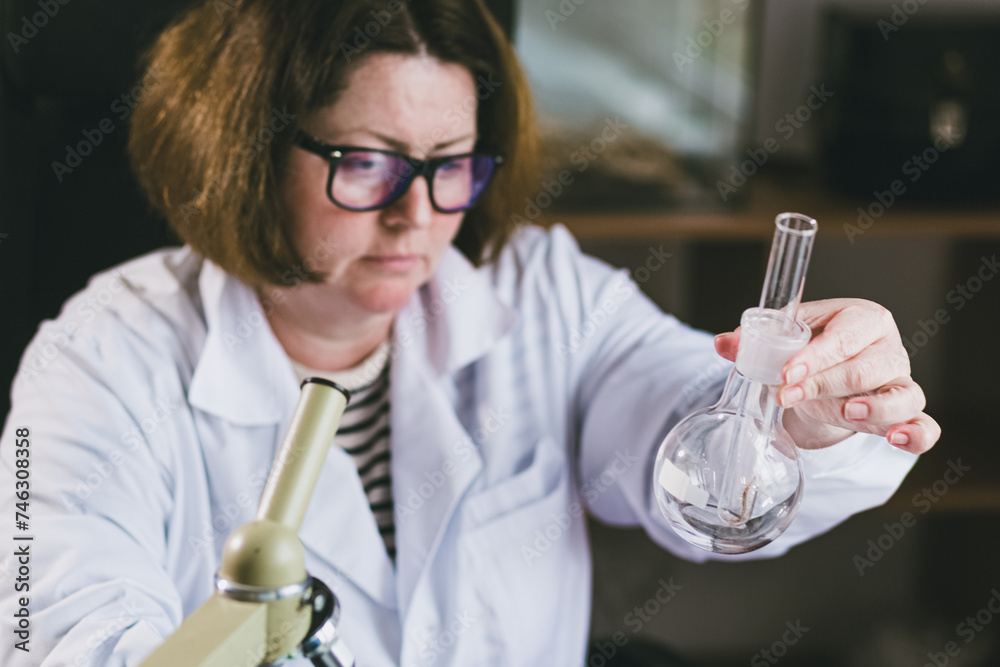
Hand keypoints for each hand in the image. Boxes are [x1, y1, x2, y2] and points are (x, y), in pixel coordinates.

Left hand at [713, 298, 939, 453]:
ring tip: (848, 410)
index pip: (845, 334)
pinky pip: (926, 427)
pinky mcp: (908, 415)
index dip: (815, 355)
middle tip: (788, 395)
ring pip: (902, 396)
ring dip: (876, 407)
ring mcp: (901, 383)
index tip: (786, 372)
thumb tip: (724, 343)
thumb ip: (756, 343)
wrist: (829, 381)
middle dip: (825, 383)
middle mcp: (888, 349)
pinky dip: (916, 435)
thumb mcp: (787, 343)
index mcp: (862, 319)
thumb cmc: (813, 353)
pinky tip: (896, 439)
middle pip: (867, 366)